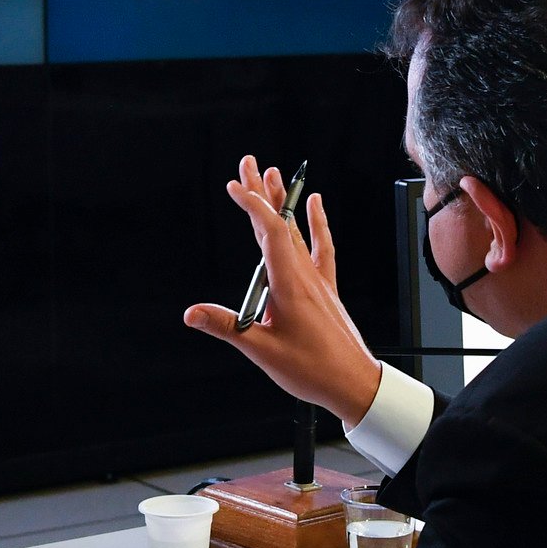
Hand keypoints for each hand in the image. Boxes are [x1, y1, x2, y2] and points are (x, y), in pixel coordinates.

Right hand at [182, 156, 383, 424]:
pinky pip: (320, 247)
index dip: (251, 204)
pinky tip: (314, 205)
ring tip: (273, 176)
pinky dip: (316, 224)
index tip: (234, 186)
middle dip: (262, 192)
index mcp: (289, 284)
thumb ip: (226, 327)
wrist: (353, 383)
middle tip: (249, 164)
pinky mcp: (324, 289)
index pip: (268, 232)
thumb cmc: (313, 369)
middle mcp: (305, 275)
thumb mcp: (262, 350)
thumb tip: (192, 313)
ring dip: (283, 203)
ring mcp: (316, 280)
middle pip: (279, 224)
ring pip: (296, 231)